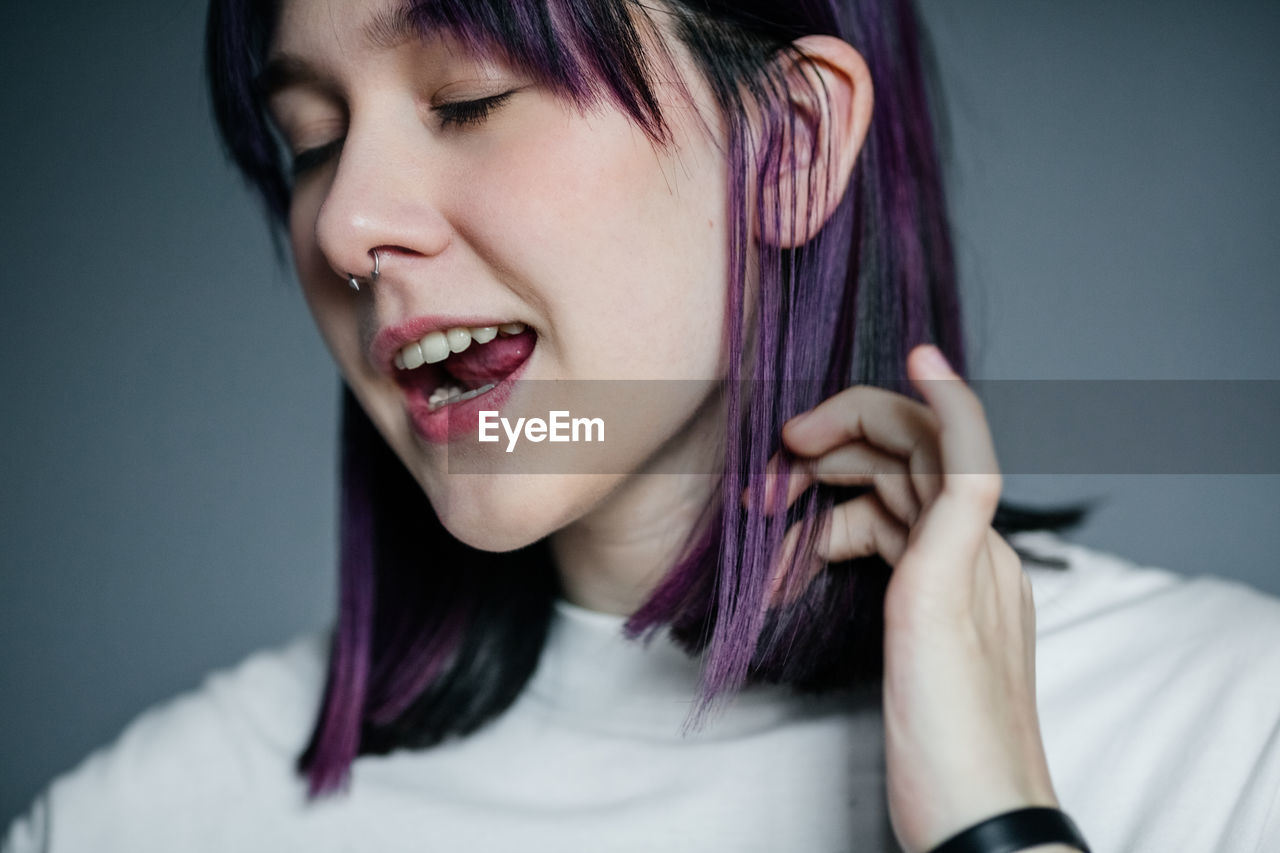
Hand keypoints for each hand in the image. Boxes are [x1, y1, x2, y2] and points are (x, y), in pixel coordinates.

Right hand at [768, 344, 1060, 852]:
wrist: (969, 814)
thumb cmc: (954, 720)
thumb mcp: (943, 599)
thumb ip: (952, 496)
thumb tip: (945, 397)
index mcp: (978, 541)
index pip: (943, 440)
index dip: (909, 397)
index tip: (882, 365)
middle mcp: (968, 552)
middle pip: (903, 466)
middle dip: (835, 452)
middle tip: (769, 473)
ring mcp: (944, 584)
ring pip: (879, 508)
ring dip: (822, 503)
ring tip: (764, 524)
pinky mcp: (920, 616)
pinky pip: (873, 554)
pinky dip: (829, 548)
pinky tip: (790, 572)